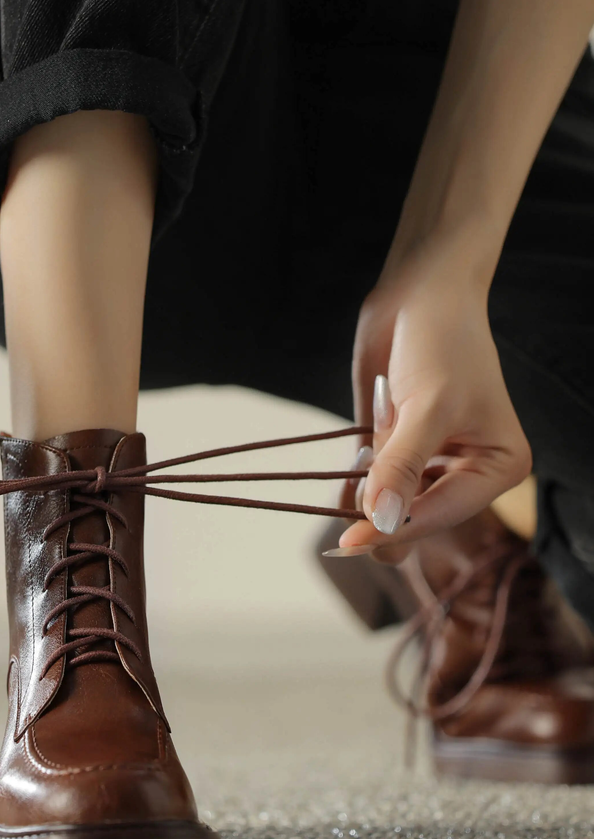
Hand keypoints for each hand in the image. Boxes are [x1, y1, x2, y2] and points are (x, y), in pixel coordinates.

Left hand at [338, 237, 531, 560]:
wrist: (419, 295)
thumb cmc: (442, 343)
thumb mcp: (427, 407)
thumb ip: (401, 467)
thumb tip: (380, 522)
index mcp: (496, 467)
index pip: (440, 516)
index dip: (394, 531)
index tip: (349, 543)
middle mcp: (466, 472)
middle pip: (416, 521)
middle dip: (381, 517)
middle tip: (347, 512)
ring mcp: (427, 463)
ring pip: (390, 509)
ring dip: (366, 500)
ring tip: (365, 465)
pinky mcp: (396, 451)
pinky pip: (371, 486)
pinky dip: (354, 490)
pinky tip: (343, 491)